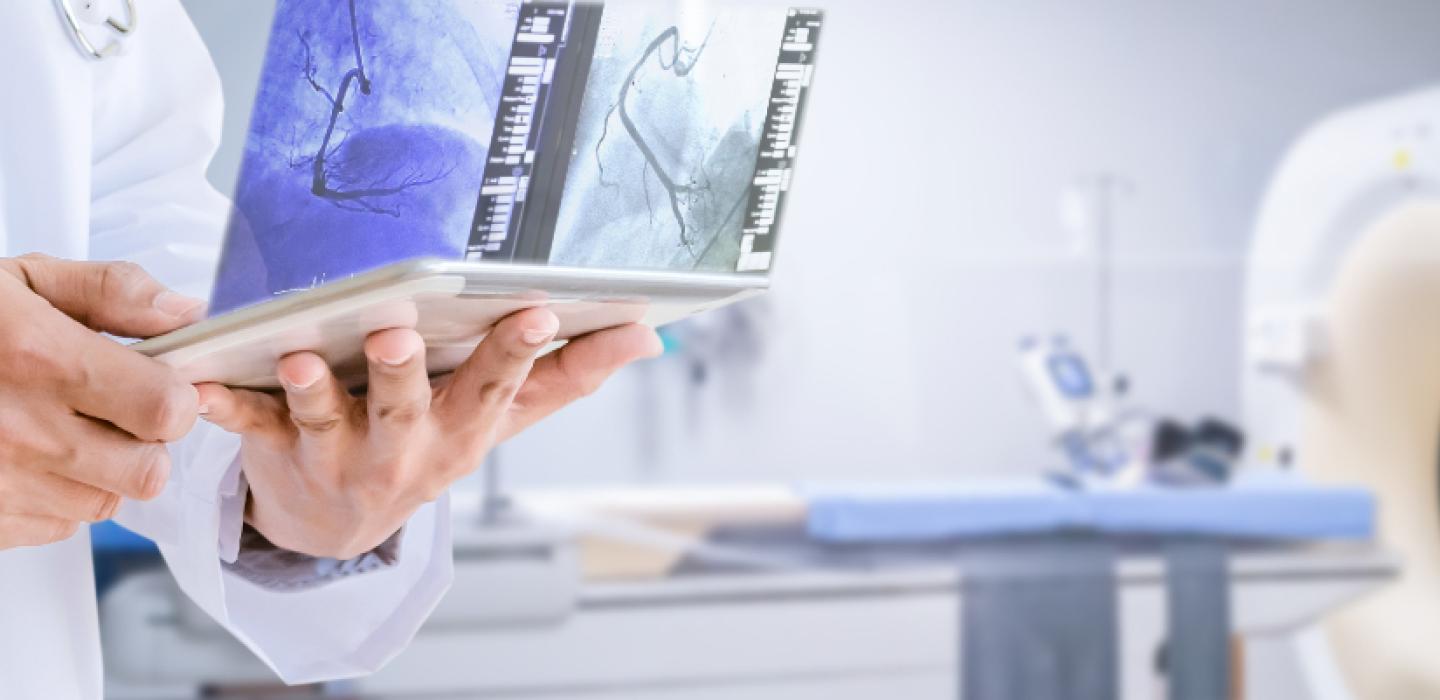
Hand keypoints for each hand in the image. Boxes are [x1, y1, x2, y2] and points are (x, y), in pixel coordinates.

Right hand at [0, 255, 203, 549]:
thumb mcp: (19, 279)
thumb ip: (112, 291)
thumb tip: (185, 314)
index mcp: (38, 357)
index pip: (165, 409)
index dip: (175, 396)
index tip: (160, 381)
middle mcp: (19, 429)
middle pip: (147, 470)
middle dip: (144, 441)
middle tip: (114, 410)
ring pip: (104, 501)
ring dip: (99, 470)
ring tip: (56, 428)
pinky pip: (57, 525)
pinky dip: (54, 496)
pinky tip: (23, 455)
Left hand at [196, 307, 661, 559]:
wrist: (335, 524)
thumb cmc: (429, 447)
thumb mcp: (502, 419)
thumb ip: (568, 374)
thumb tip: (646, 336)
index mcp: (464, 430)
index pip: (498, 388)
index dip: (518, 352)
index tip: (537, 309)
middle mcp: (406, 448)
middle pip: (409, 408)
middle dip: (407, 376)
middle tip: (401, 336)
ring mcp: (340, 454)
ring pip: (329, 421)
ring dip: (315, 391)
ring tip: (300, 359)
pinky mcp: (279, 451)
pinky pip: (249, 428)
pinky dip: (227, 408)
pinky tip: (205, 383)